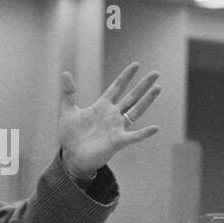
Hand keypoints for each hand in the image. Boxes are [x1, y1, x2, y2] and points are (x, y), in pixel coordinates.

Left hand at [57, 62, 160, 179]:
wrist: (72, 158)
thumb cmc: (71, 136)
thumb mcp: (67, 111)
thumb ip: (68, 92)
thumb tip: (65, 72)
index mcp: (102, 106)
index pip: (117, 87)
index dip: (126, 76)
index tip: (136, 64)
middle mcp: (112, 115)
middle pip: (131, 96)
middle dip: (143, 85)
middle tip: (156, 73)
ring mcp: (116, 128)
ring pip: (136, 111)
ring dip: (147, 100)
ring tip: (158, 88)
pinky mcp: (117, 141)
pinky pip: (133, 137)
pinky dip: (144, 133)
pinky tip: (155, 128)